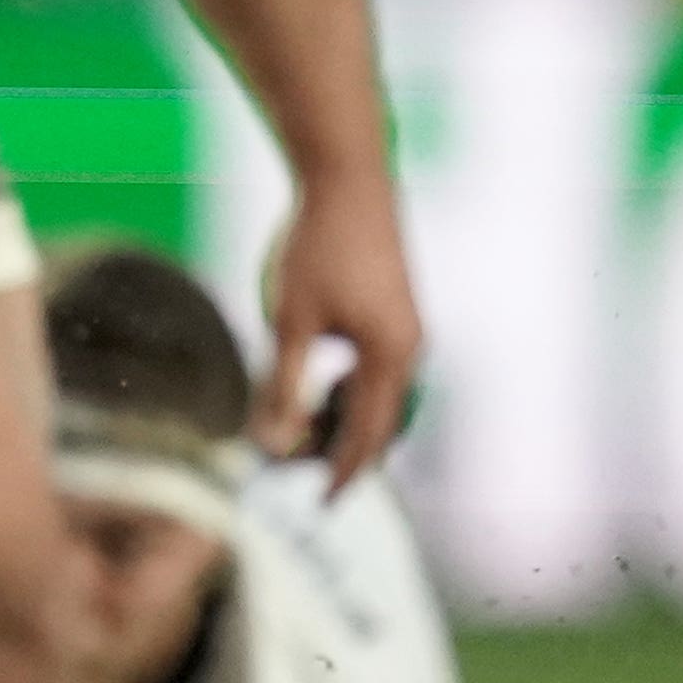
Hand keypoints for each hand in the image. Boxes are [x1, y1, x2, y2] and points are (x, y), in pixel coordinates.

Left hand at [256, 175, 424, 485]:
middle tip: (298, 474)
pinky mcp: (397, 310)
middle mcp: (410, 348)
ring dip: (344, 420)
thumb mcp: (290, 321)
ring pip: (379, 395)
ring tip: (302, 435)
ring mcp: (408, 328)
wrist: (348, 176)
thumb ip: (285, 386)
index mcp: (389, 357)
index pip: (368, 437)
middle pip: (379, 422)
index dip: (344, 475)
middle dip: (342, 452)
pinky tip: (320, 385)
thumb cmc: (315, 245)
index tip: (320, 506)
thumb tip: (272, 444)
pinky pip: (379, 369)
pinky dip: (351, 390)